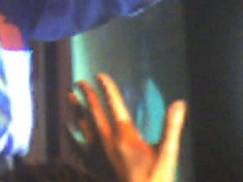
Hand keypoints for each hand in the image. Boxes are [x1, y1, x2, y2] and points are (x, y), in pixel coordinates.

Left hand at [68, 73, 186, 181]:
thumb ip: (172, 127)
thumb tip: (180, 103)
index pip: (114, 105)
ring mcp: (99, 153)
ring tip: (69, 96)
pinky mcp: (95, 165)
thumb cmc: (156, 179)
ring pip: (83, 126)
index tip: (99, 75)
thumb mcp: (168, 153)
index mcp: (125, 136)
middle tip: (80, 82)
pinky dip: (71, 135)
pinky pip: (78, 147)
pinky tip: (65, 128)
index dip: (107, 89)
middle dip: (87, 96)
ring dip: (77, 110)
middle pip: (94, 113)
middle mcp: (108, 141)